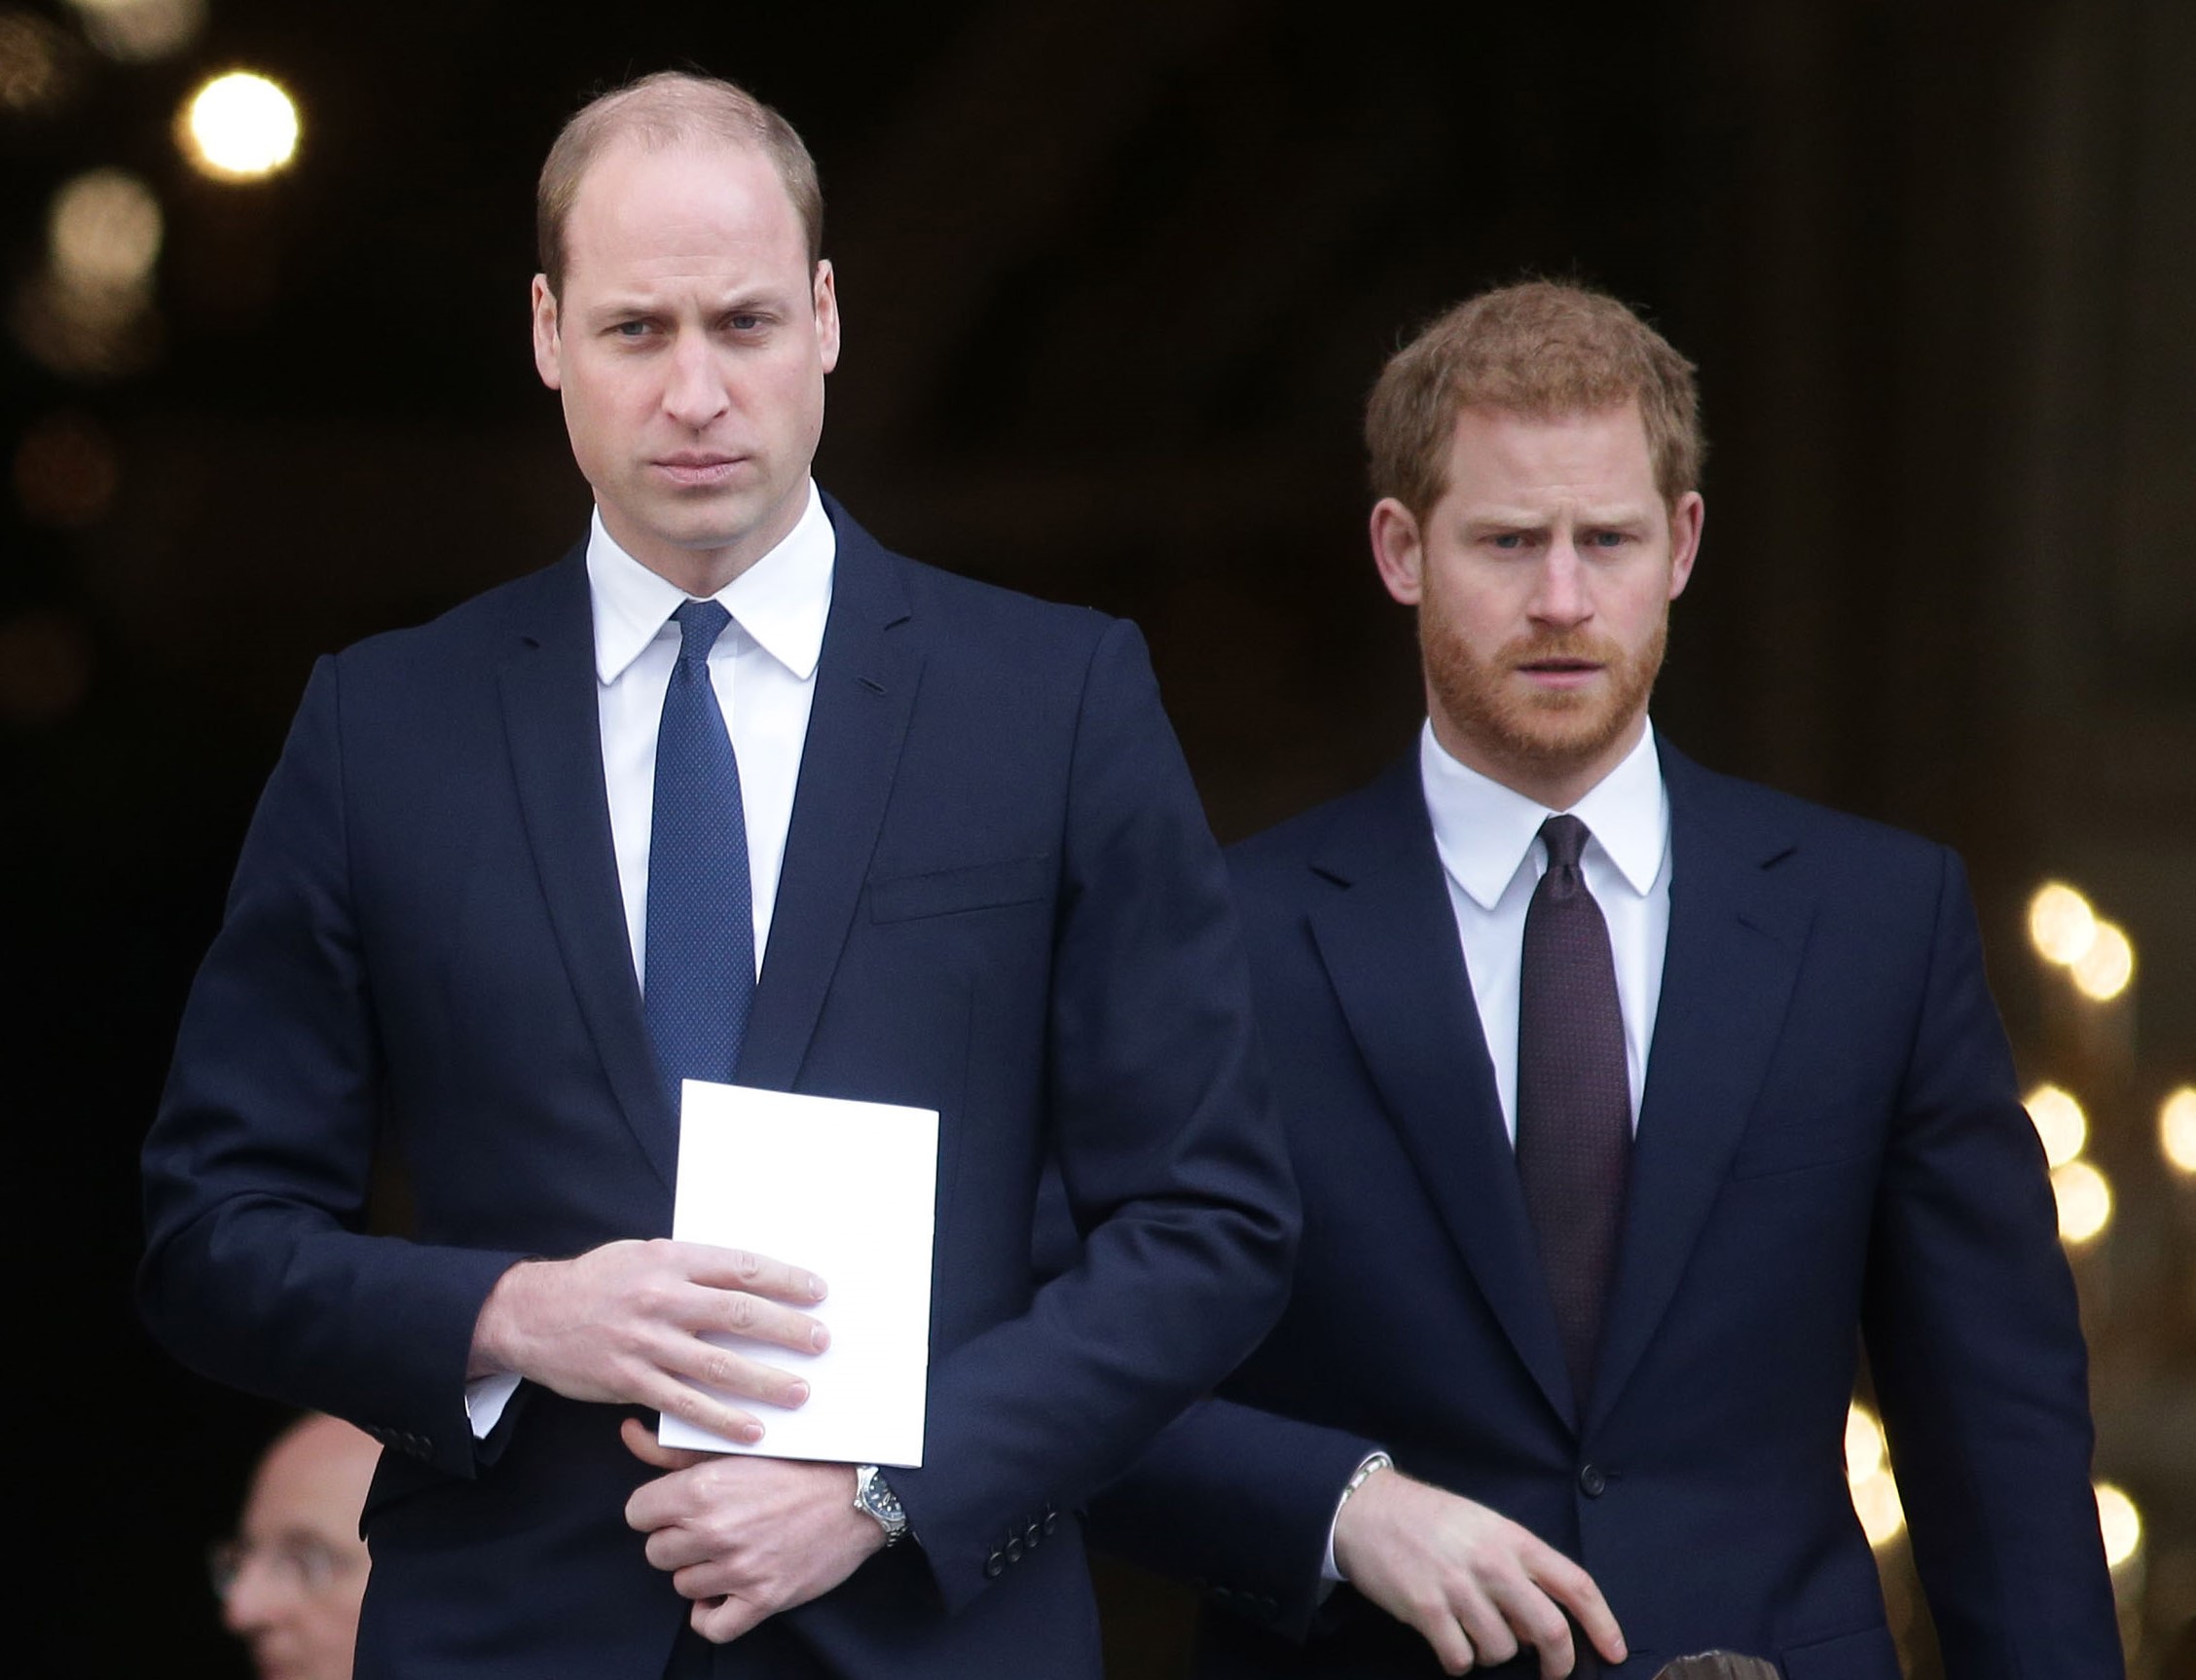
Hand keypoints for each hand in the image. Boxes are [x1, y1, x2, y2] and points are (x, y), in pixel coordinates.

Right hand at [469, 1239, 828, 1443]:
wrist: (531, 1313)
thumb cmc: (596, 1281)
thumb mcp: (643, 1256)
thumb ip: (690, 1268)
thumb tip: (748, 1279)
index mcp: (670, 1260)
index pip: (741, 1267)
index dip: (785, 1279)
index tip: (818, 1291)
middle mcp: (662, 1298)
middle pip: (740, 1314)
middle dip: (788, 1330)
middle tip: (822, 1343)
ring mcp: (646, 1341)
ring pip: (719, 1364)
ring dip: (766, 1381)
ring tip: (801, 1393)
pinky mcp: (630, 1380)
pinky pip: (686, 1404)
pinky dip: (723, 1419)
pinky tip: (753, 1430)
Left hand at [622, 1419, 885, 1640]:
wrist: (856, 1492)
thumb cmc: (795, 1463)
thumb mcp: (732, 1447)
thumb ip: (672, 1448)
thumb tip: (627, 1432)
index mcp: (701, 1489)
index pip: (636, 1513)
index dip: (655, 1509)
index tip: (677, 1506)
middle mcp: (714, 1531)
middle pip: (656, 1552)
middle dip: (678, 1539)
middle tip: (710, 1526)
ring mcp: (739, 1569)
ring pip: (683, 1585)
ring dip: (701, 1571)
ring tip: (728, 1550)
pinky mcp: (763, 1599)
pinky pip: (711, 1626)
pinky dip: (713, 1613)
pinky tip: (726, 1591)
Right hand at [1333, 1469, 1624, 1677]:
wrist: (1367, 1510)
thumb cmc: (1430, 1519)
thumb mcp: (1485, 1527)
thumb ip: (1518, 1569)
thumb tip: (1540, 1625)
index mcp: (1513, 1539)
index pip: (1575, 1583)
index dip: (1603, 1623)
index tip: (1615, 1652)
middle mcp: (1492, 1563)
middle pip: (1550, 1630)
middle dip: (1559, 1663)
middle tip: (1552, 1673)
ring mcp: (1459, 1588)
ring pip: (1502, 1651)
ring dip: (1493, 1654)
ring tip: (1473, 1631)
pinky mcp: (1427, 1610)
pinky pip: (1460, 1660)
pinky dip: (1458, 1661)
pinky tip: (1447, 1640)